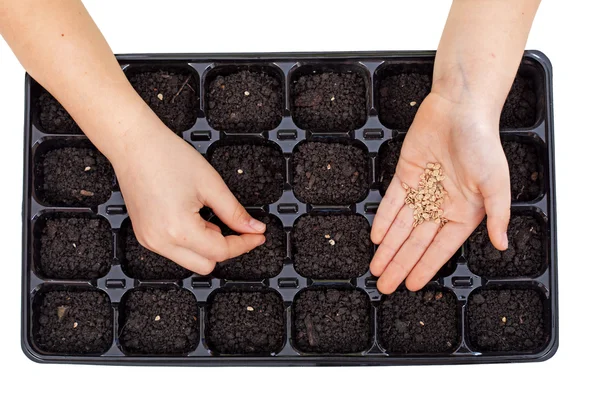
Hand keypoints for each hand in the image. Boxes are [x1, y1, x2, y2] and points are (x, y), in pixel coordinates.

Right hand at [112, 116, 266, 274]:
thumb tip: (253, 228)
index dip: (244, 244)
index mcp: (178, 230)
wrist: (133, 144)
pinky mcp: (144, 235)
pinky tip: (192, 217)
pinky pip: (174, 250)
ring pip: (189, 260)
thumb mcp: (211, 184)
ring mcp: (149, 240)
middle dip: (224, 248)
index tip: (257, 236)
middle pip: (205, 265)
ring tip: (207, 216)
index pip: (221, 252)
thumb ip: (235, 212)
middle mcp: (160, 241)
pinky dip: (189, 241)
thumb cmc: (166, 157)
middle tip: (235, 227)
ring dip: (206, 246)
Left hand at [370, 91, 510, 292]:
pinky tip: (376, 237)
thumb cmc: (483, 143)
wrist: (460, 108)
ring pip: (400, 226)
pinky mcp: (405, 175)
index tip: (412, 285)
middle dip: (400, 264)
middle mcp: (441, 205)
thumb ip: (498, 215)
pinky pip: (392, 202)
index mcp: (464, 211)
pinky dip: (383, 219)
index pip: (440, 247)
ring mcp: (421, 191)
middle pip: (416, 242)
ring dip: (388, 248)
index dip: (425, 266)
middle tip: (385, 285)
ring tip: (376, 268)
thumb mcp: (497, 183)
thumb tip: (502, 244)